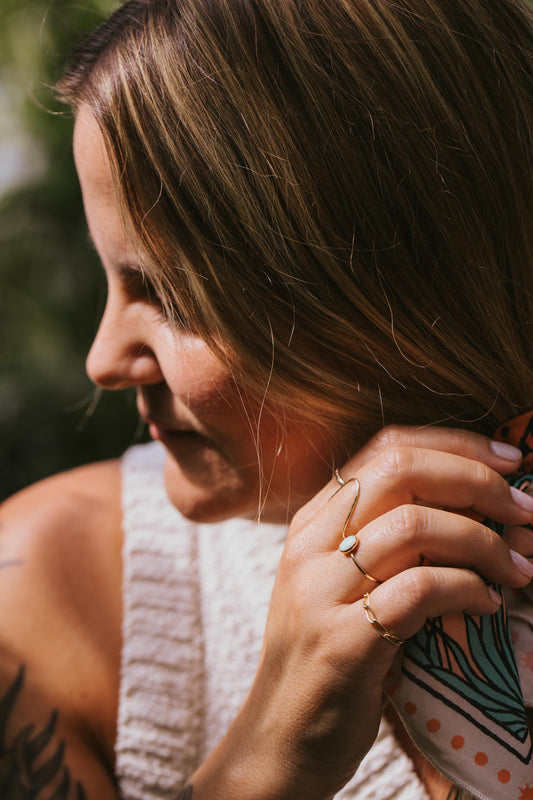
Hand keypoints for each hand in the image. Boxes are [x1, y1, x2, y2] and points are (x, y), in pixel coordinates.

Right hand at [219, 427, 532, 799]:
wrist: (280, 737)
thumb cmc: (327, 656)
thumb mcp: (341, 583)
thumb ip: (383, 538)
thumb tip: (469, 503)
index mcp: (312, 520)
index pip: (386, 446)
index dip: (454, 444)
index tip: (505, 461)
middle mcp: (311, 543)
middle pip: (402, 470)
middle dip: (477, 482)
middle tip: (524, 511)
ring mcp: (321, 589)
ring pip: (416, 525)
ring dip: (485, 542)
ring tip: (518, 568)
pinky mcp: (342, 640)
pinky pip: (422, 589)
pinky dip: (470, 589)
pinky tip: (489, 605)